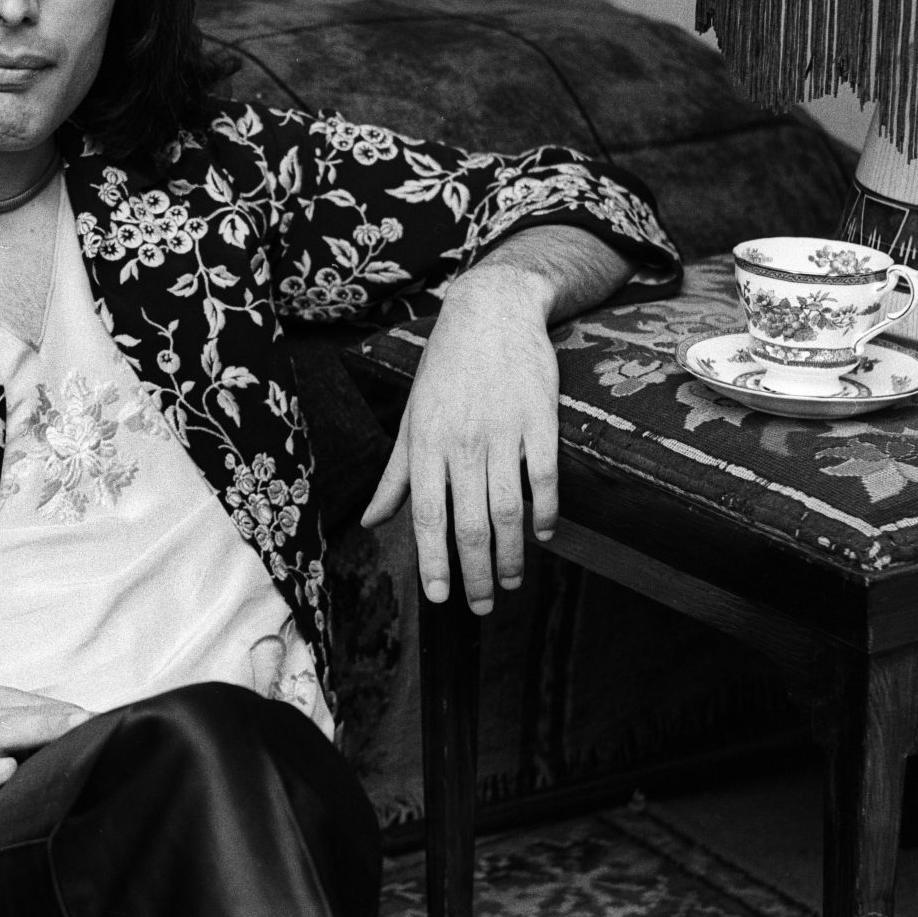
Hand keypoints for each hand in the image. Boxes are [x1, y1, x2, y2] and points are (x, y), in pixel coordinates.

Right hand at [0, 681, 89, 871]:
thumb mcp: (0, 758)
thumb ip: (37, 748)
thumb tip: (97, 746)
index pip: (39, 707)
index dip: (75, 716)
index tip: (115, 723)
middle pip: (21, 715)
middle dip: (61, 718)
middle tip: (99, 722)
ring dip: (33, 733)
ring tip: (71, 732)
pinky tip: (7, 771)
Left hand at [360, 260, 559, 614]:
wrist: (490, 311)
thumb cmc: (445, 369)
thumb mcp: (411, 419)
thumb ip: (396, 475)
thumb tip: (372, 521)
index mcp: (427, 444)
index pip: (426, 516)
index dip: (434, 561)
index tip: (439, 598)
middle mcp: (462, 443)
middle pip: (470, 523)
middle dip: (474, 573)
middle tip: (481, 605)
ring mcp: (503, 432)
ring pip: (508, 509)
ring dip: (510, 554)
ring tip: (509, 581)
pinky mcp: (540, 420)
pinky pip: (545, 478)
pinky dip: (545, 513)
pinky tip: (543, 535)